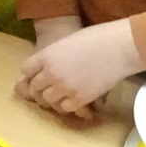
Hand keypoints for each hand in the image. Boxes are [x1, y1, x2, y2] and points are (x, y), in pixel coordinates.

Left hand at [14, 19, 141, 119]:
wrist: (118, 47)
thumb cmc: (96, 38)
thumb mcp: (67, 42)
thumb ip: (53, 56)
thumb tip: (48, 67)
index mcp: (46, 55)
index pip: (26, 69)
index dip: (31, 74)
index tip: (37, 76)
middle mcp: (51, 73)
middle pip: (34, 88)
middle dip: (40, 89)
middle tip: (48, 90)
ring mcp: (64, 87)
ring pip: (48, 100)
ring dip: (53, 99)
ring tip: (61, 96)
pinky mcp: (80, 99)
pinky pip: (65, 108)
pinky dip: (67, 106)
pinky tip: (74, 100)